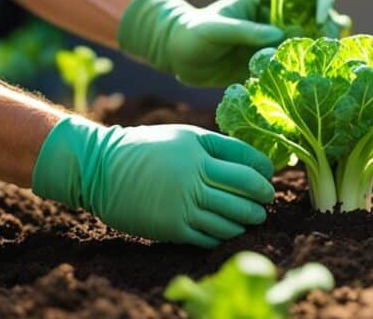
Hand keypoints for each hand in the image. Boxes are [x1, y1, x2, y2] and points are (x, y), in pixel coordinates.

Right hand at [32, 116, 274, 247]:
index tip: (269, 175)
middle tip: (268, 200)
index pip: (246, 160)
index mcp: (199, 150)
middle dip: (263, 197)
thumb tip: (252, 162)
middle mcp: (195, 176)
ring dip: (248, 220)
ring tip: (254, 217)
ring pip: (231, 218)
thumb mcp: (184, 136)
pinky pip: (210, 236)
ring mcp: (184, 204)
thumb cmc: (148, 148)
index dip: (264, 170)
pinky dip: (225, 235)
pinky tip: (230, 231)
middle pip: (245, 190)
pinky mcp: (173, 228)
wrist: (102, 168)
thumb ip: (216, 147)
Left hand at [118, 0, 346, 86]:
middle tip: (328, 47)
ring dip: (325, 50)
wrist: (179, 57)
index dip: (322, 1)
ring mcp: (278, 43)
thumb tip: (278, 37)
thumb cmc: (193, 34)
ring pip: (315, 43)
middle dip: (331, 28)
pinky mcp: (273, 65)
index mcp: (269, 0)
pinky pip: (299, 67)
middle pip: (321, 18)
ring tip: (327, 63)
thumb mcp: (215, 29)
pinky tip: (312, 81)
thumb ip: (245, 31)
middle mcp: (280, 20)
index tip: (321, 19)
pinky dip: (309, 72)